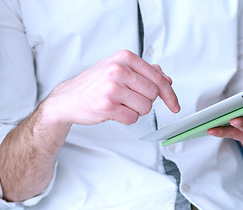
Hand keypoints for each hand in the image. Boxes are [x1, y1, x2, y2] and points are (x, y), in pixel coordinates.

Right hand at [43, 50, 179, 126]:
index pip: (158, 78)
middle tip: (128, 99)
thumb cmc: (94, 84)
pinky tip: (113, 111)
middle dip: (144, 101)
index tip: (174, 105)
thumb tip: (167, 79)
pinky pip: (132, 118)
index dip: (170, 94)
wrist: (68, 98)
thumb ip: (145, 73)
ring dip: (135, 110)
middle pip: (153, 94)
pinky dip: (126, 118)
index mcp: (124, 58)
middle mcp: (118, 70)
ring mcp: (112, 87)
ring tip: (119, 104)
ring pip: (145, 108)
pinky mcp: (107, 105)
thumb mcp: (119, 70)